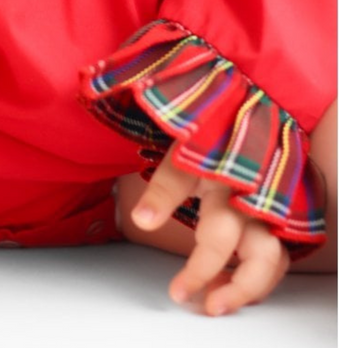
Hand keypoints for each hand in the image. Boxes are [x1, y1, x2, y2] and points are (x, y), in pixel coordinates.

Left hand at [131, 148, 289, 315]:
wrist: (239, 113)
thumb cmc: (210, 134)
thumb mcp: (181, 155)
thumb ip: (164, 189)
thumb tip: (142, 220)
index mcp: (229, 183)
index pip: (218, 238)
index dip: (199, 270)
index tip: (177, 291)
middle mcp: (254, 198)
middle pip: (259, 255)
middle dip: (235, 288)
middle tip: (207, 305)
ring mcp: (267, 206)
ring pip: (272, 258)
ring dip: (248, 285)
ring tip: (216, 299)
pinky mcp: (272, 213)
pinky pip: (275, 252)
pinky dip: (257, 273)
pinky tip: (229, 280)